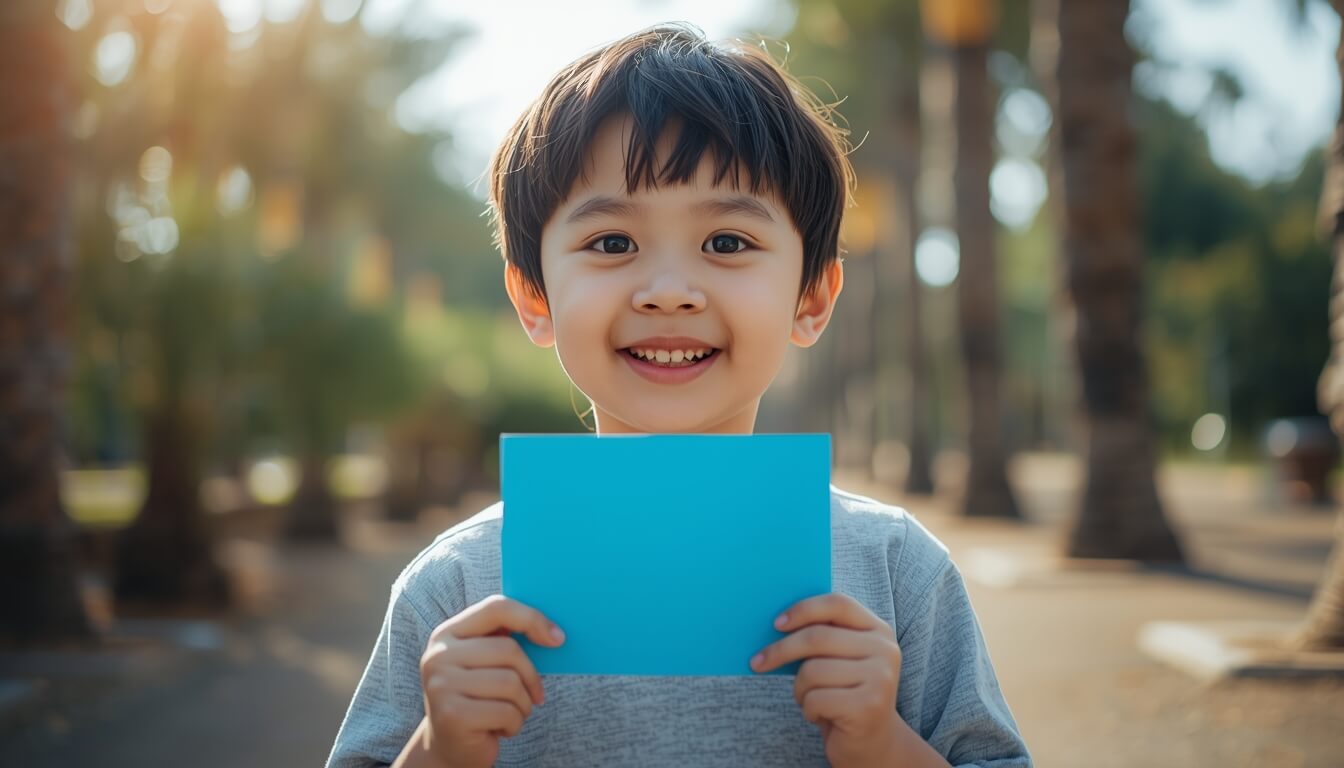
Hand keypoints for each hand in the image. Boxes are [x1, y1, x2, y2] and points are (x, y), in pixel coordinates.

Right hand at [419, 595, 564, 767]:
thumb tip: (553, 631)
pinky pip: (506, 712)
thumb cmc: (479, 698)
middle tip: (534, 695)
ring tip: (512, 713)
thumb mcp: (486, 664)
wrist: (450, 746)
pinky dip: (515, 724)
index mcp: (447, 633)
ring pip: (510, 683)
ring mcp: (441, 685)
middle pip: (508, 649)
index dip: (532, 618)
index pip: (496, 608)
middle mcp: (438, 655)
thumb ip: (506, 639)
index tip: (558, 638)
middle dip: (531, 676)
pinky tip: (500, 729)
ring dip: (523, 704)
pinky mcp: (452, 715)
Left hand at [750, 593, 902, 767]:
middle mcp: (885, 650)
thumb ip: (821, 636)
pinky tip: (820, 715)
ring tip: (809, 699)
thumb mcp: (839, 659)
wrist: (873, 742)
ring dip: (800, 689)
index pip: (838, 604)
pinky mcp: (868, 706)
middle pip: (817, 637)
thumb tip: (774, 623)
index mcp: (878, 630)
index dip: (803, 609)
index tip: (776, 624)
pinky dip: (808, 709)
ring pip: (812, 670)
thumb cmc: (845, 693)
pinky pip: (816, 698)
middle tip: (757, 662)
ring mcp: (880, 678)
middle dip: (780, 651)